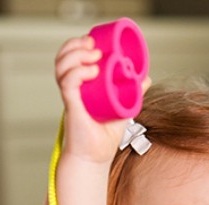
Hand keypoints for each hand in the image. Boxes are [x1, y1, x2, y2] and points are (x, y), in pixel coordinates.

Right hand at [54, 36, 150, 163]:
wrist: (95, 158)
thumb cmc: (104, 138)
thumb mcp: (122, 109)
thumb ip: (132, 93)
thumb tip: (145, 78)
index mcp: (80, 86)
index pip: (71, 58)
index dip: (77, 45)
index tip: (93, 42)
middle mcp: (72, 89)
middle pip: (63, 58)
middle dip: (75, 46)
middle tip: (92, 45)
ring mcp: (70, 97)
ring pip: (62, 67)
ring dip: (76, 55)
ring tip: (93, 56)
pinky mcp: (71, 107)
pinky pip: (67, 83)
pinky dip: (77, 73)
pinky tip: (92, 72)